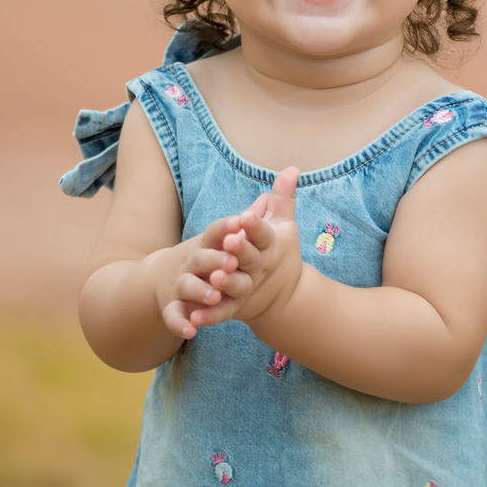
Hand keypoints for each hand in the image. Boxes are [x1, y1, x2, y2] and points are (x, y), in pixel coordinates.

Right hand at [155, 215, 251, 339]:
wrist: (169, 276)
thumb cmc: (211, 254)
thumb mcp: (230, 237)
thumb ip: (252, 217)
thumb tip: (272, 193)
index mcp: (209, 243)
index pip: (216, 231)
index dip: (227, 227)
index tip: (241, 221)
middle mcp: (193, 261)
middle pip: (201, 257)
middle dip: (215, 259)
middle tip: (232, 262)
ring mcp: (182, 283)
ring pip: (187, 285)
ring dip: (200, 290)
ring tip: (214, 295)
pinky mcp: (175, 306)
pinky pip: (174, 315)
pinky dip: (179, 322)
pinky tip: (191, 330)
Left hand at [220, 166, 302, 323]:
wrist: (284, 295)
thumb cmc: (279, 251)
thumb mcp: (283, 224)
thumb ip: (282, 197)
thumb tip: (292, 168)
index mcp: (270, 245)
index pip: (263, 233)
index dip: (256, 225)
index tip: (246, 216)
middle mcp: (260, 266)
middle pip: (250, 258)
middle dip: (241, 250)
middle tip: (230, 242)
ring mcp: (247, 287)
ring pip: (237, 285)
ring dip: (226, 283)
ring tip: (215, 278)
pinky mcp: (235, 307)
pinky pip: (222, 313)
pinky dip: (209, 316)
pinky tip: (194, 318)